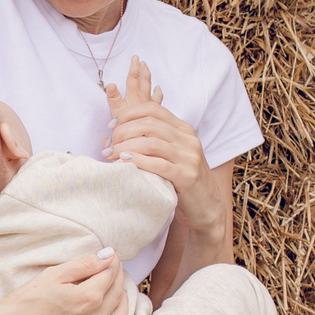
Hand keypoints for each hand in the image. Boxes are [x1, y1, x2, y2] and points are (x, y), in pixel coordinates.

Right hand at [0, 248, 155, 314]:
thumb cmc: (27, 299)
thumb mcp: (54, 274)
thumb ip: (84, 265)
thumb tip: (109, 256)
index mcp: (87, 297)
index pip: (110, 274)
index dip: (111, 261)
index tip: (109, 255)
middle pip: (117, 292)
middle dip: (116, 276)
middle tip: (110, 267)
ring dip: (123, 299)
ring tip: (118, 289)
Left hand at [103, 57, 223, 230]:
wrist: (205, 205)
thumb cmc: (178, 178)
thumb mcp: (168, 153)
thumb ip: (148, 139)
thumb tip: (110, 134)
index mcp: (183, 129)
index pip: (153, 109)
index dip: (129, 114)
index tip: (112, 125)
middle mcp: (188, 140)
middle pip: (150, 124)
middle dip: (124, 131)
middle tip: (110, 143)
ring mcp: (189, 158)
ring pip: (152, 143)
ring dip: (126, 147)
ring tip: (111, 154)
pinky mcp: (187, 176)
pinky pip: (159, 165)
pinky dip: (138, 161)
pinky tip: (124, 162)